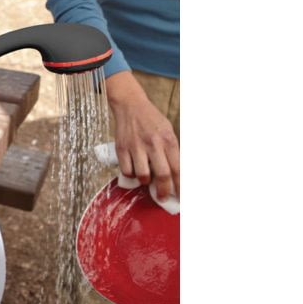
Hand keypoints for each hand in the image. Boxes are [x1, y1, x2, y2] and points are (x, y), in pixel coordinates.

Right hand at [106, 71, 179, 199]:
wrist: (130, 105)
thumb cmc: (152, 120)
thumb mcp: (168, 131)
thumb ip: (172, 150)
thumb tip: (177, 173)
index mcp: (168, 140)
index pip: (177, 168)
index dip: (180, 186)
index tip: (180, 196)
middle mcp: (153, 143)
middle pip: (162, 175)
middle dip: (164, 191)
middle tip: (163, 197)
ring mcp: (136, 146)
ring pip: (143, 175)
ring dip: (145, 182)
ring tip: (146, 179)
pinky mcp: (122, 148)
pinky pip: (126, 170)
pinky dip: (130, 175)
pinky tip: (133, 171)